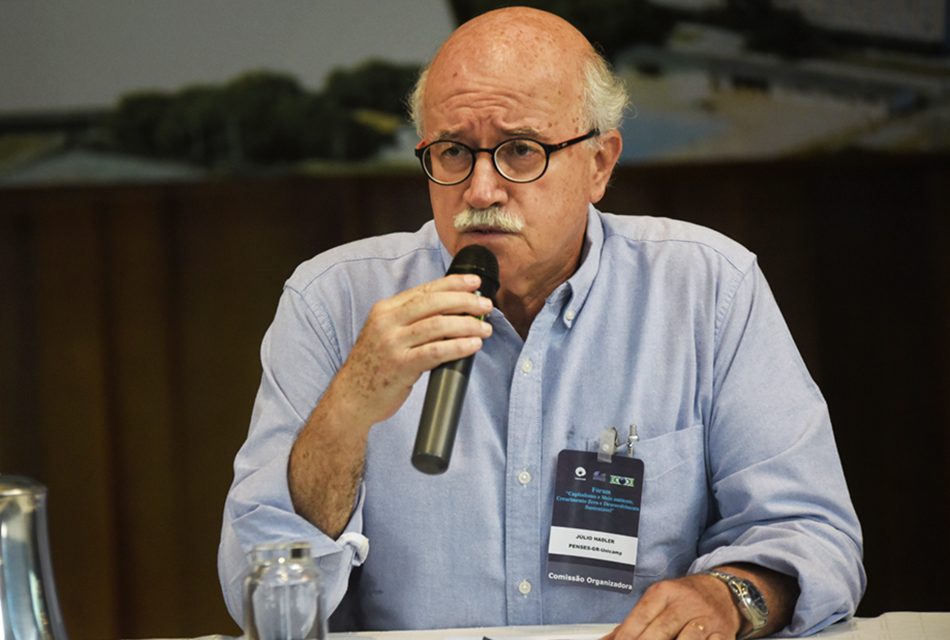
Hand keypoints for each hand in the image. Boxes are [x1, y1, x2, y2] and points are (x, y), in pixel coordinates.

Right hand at [334, 272, 493, 426]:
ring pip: (438, 325)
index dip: (453, 283)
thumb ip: (410, 320)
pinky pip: (435, 352)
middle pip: (434, 303)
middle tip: (485, 306)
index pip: (425, 290)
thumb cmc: (375, 366)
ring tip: (484, 328)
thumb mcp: (385, 333)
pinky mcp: (400, 366)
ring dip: (467, 325)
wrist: (352, 397)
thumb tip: (451, 311)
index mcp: (385, 310)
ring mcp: (392, 344)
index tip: (474, 283)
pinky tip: (473, 346)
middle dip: (465, 301)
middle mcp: (387, 322)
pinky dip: (458, 346)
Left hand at [601, 574, 741, 639]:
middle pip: (662, 629)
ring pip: (687, 639)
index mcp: (665, 592)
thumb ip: (633, 623)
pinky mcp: (723, 634)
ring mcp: (706, 619)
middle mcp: (686, 603)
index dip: (627, 636)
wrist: (724, 591)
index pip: (641, 616)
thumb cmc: (685, 599)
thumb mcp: (659, 601)